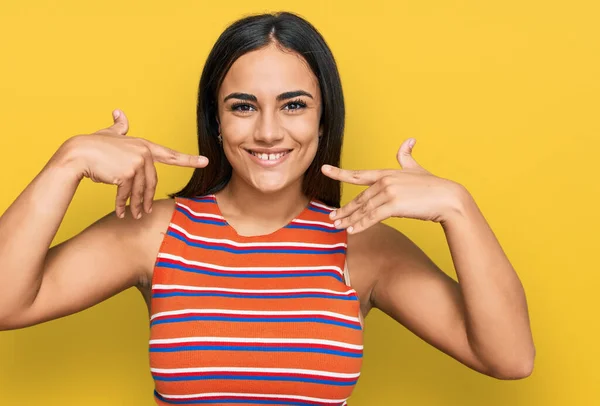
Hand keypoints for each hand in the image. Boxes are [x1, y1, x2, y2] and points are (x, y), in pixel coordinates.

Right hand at [56, 109, 208, 218]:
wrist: (77, 154)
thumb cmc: (92, 145)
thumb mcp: (109, 135)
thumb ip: (119, 127)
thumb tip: (119, 112)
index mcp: (144, 146)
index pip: (170, 155)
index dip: (188, 160)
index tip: (205, 162)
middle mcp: (144, 153)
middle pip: (151, 182)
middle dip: (146, 199)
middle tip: (143, 212)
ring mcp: (137, 162)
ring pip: (140, 190)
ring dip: (135, 205)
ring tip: (132, 215)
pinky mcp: (127, 173)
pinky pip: (127, 194)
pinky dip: (123, 205)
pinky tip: (120, 212)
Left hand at [321, 138, 463, 233]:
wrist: (449, 198)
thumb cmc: (433, 186)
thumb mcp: (417, 168)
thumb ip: (407, 156)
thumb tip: (409, 140)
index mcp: (387, 173)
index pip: (358, 174)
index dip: (339, 173)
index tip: (324, 170)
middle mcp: (385, 181)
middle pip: (359, 198)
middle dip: (345, 209)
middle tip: (332, 217)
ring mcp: (389, 193)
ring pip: (364, 209)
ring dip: (350, 219)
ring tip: (339, 226)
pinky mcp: (394, 205)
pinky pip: (373, 217)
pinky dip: (362, 225)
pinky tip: (352, 231)